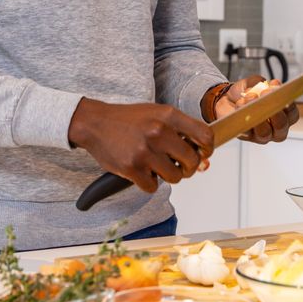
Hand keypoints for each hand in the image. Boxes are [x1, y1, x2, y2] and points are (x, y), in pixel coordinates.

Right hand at [68, 99, 213, 193]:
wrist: (95, 123)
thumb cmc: (128, 120)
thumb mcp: (157, 114)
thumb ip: (181, 131)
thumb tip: (203, 159)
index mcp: (168, 115)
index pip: (205, 136)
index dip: (207, 150)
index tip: (202, 154)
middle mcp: (158, 132)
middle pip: (192, 161)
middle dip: (188, 168)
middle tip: (178, 166)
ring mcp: (144, 151)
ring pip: (175, 177)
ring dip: (168, 176)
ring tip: (155, 166)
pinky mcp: (131, 167)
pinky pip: (152, 187)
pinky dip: (148, 183)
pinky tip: (140, 171)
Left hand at [214, 76, 298, 144]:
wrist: (227, 98)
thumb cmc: (247, 93)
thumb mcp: (257, 83)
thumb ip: (265, 83)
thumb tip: (273, 85)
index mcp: (283, 116)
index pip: (292, 115)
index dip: (289, 106)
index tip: (282, 94)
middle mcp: (274, 129)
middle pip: (281, 127)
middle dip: (275, 111)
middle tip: (267, 95)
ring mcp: (260, 135)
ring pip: (264, 132)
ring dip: (258, 113)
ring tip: (251, 98)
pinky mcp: (245, 136)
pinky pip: (246, 129)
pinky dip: (243, 113)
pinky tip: (241, 102)